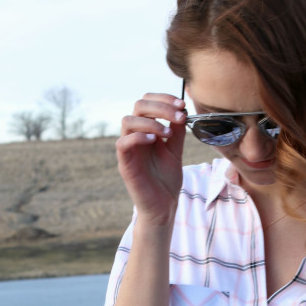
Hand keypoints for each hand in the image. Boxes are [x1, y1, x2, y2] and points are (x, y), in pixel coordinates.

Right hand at [116, 93, 187, 227]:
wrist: (163, 206)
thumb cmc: (167, 179)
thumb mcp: (176, 150)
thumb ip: (177, 131)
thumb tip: (181, 109)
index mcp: (147, 130)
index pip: (148, 102)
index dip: (164, 99)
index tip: (182, 105)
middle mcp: (136, 135)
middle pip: (138, 106)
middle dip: (160, 106)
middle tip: (179, 116)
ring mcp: (129, 149)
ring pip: (127, 120)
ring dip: (151, 122)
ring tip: (168, 133)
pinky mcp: (125, 163)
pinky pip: (123, 143)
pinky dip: (139, 137)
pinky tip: (155, 141)